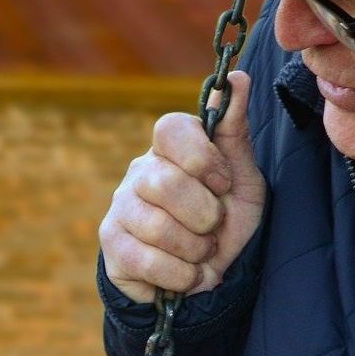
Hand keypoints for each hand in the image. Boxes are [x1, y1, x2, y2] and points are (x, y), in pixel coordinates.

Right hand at [100, 70, 265, 303]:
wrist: (206, 277)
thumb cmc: (224, 222)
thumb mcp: (243, 179)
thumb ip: (235, 131)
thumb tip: (238, 78)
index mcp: (171, 149)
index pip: (170, 128)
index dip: (202, 159)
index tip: (223, 184)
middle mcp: (139, 171)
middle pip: (166, 183)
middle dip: (205, 216)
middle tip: (213, 228)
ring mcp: (120, 207)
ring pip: (157, 227)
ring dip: (195, 250)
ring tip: (200, 252)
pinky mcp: (111, 245)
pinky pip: (147, 260)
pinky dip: (181, 276)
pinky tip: (186, 274)